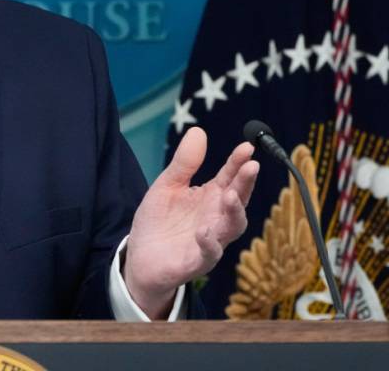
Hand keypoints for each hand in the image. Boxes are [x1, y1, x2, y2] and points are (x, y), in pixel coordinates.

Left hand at [123, 127, 258, 318]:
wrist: (140, 258)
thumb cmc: (158, 222)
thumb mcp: (167, 186)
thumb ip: (184, 163)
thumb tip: (198, 131)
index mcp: (210, 197)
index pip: (230, 177)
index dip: (239, 162)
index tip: (247, 147)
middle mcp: (216, 217)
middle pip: (238, 198)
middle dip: (246, 183)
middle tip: (251, 166)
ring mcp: (211, 240)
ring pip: (232, 227)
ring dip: (235, 211)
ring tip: (231, 195)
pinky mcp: (198, 261)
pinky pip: (210, 253)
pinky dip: (209, 242)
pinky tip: (204, 230)